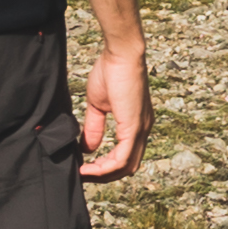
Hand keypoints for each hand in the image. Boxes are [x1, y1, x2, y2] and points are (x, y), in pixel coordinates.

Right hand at [79, 41, 149, 180]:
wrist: (121, 53)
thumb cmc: (111, 71)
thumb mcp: (99, 105)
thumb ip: (95, 128)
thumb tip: (88, 149)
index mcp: (136, 123)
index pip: (125, 155)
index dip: (105, 166)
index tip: (85, 168)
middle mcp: (143, 129)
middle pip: (128, 166)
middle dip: (105, 175)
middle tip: (83, 174)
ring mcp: (141, 129)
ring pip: (126, 166)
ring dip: (103, 174)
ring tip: (83, 173)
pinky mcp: (134, 126)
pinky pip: (122, 157)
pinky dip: (105, 167)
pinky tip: (89, 167)